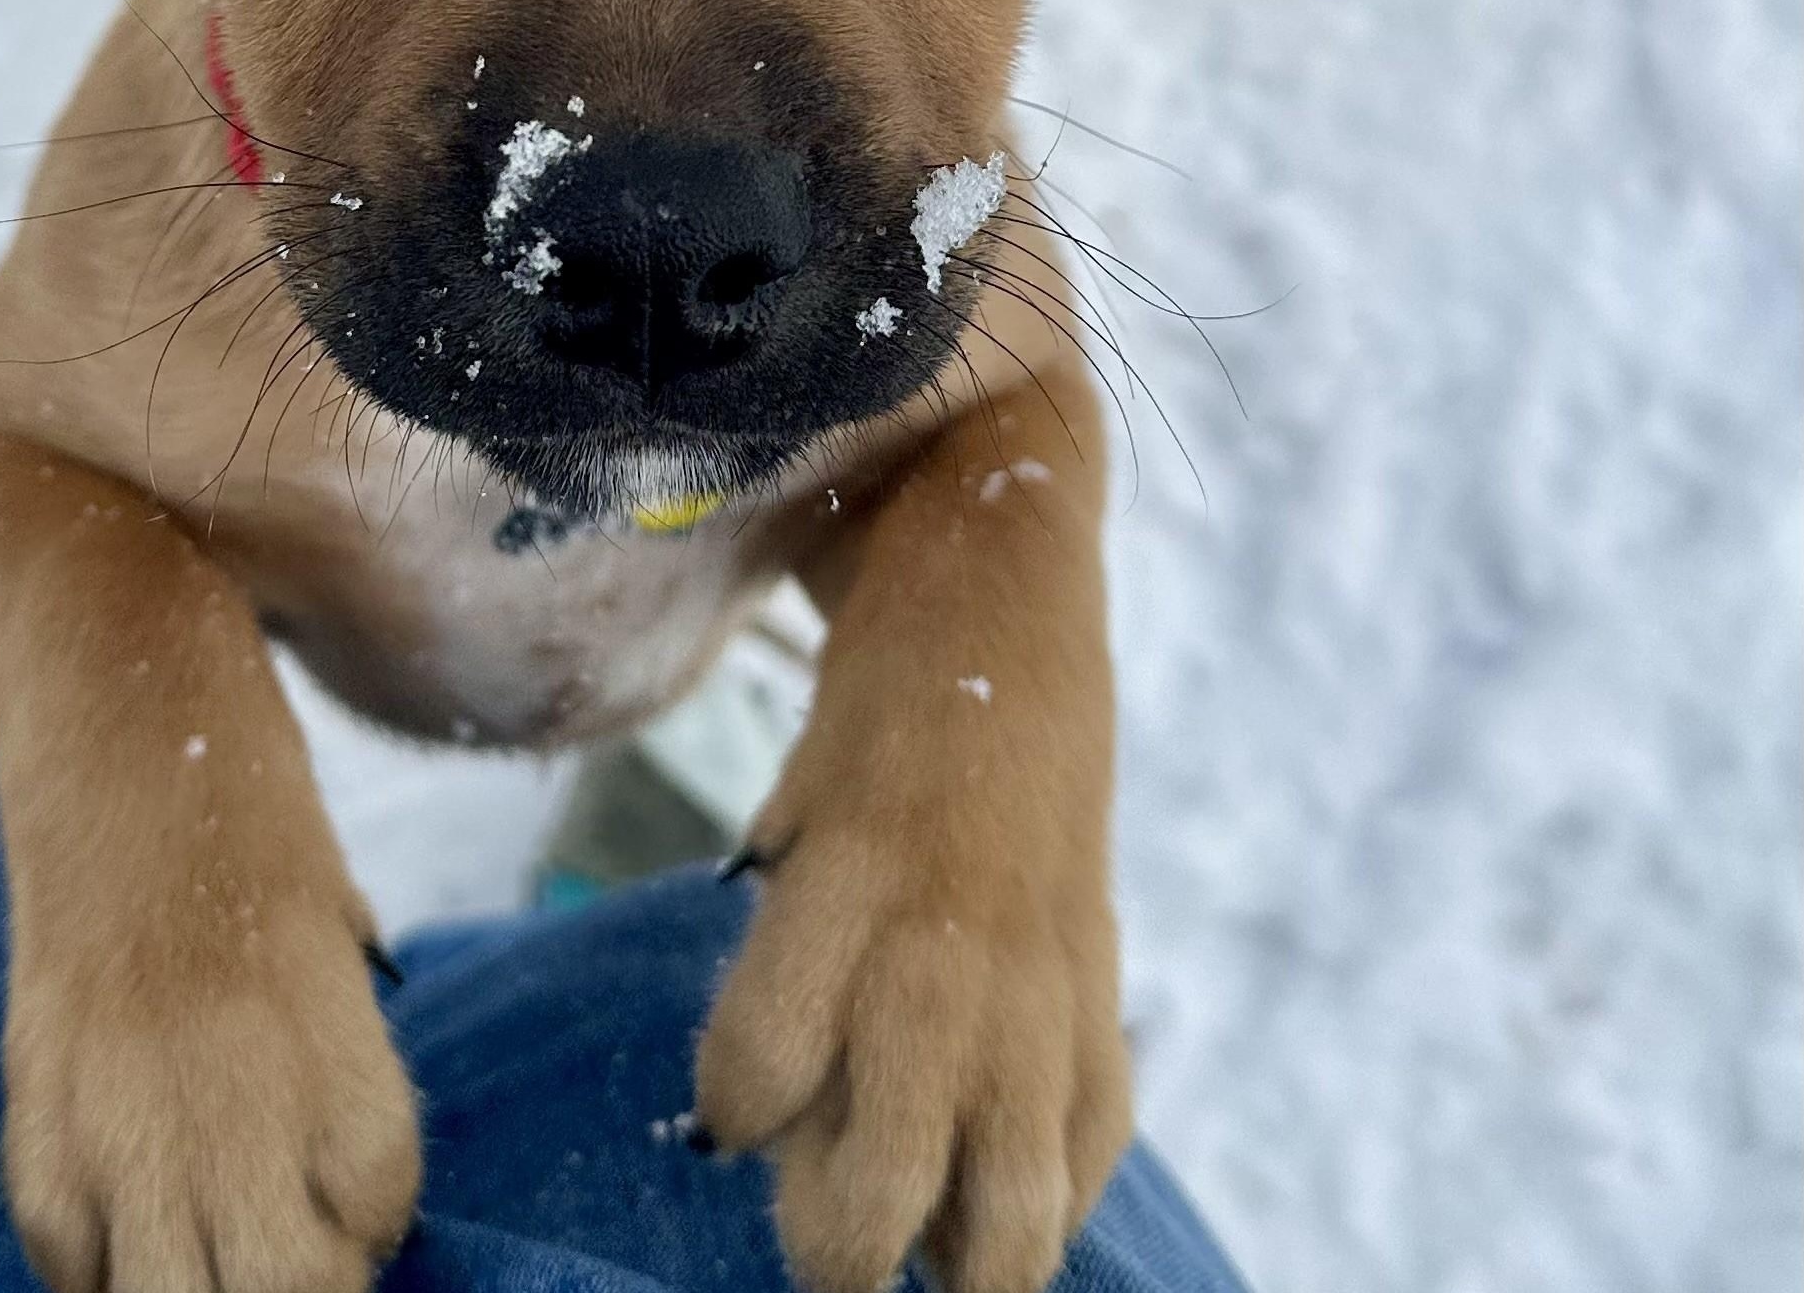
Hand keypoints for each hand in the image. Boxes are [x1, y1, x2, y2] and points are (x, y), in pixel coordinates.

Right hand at [0, 845, 418, 1292]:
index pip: (380, 1221)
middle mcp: (242, 1110)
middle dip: (294, 1283)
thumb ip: (340, 1069)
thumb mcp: (337, 941)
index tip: (344, 1180)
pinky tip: (120, 1208)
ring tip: (198, 1234)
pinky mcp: (38, 1132)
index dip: (368, 1216)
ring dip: (193, 1287)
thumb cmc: (250, 828)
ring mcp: (129, 1129)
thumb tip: (344, 1191)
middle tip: (276, 1233)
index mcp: (340, 1057)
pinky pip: (71, 1271)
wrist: (126, 735)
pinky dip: (99, 1264)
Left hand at [696, 744, 1127, 1292]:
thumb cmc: (874, 708)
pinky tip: (1010, 1186)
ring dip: (966, 1266)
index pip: (759, 1069)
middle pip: (880, 1180)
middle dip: (838, 1250)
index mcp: (845, 889)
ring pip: (1013, 1203)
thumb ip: (787, 941)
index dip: (732, 1113)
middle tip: (823, 1250)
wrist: (1004, 609)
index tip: (731, 1113)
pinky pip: (1092, 1138)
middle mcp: (942, 956)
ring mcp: (1039, 986)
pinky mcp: (1104, 987)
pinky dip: (1056, 1190)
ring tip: (929, 1267)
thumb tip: (760, 1101)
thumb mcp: (793, 799)